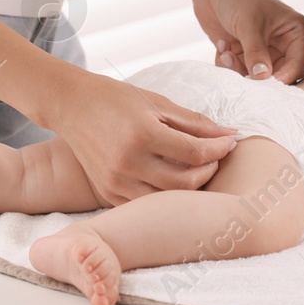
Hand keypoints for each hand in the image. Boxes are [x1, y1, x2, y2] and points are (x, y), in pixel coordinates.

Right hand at [49, 71, 239, 206]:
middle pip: (186, 182)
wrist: (73, 106)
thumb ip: (195, 121)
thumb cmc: (118, 99)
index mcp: (142, 134)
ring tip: (197, 169)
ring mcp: (116, 182)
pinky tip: (173, 180)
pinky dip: (166, 197)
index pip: (195, 152)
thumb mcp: (158, 103)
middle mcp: (128, 162)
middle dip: (209, 170)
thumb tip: (230, 134)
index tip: (230, 142)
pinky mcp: (108, 193)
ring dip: (191, 187)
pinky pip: (146, 205)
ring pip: (168, 200)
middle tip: (215, 157)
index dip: (219, 149)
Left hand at [192, 0, 303, 82]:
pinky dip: (228, 64)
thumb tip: (262, 78)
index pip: (298, 65)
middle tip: (238, 65)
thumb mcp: (250, 24)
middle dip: (255, 76)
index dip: (283, 77)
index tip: (262, 81)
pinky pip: (239, 73)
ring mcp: (263, 52)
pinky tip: (222, 46)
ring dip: (237, 69)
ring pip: (256, 78)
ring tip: (226, 51)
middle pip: (277, 77)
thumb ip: (256, 53)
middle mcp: (284, 45)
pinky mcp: (245, 56)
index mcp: (296, 33)